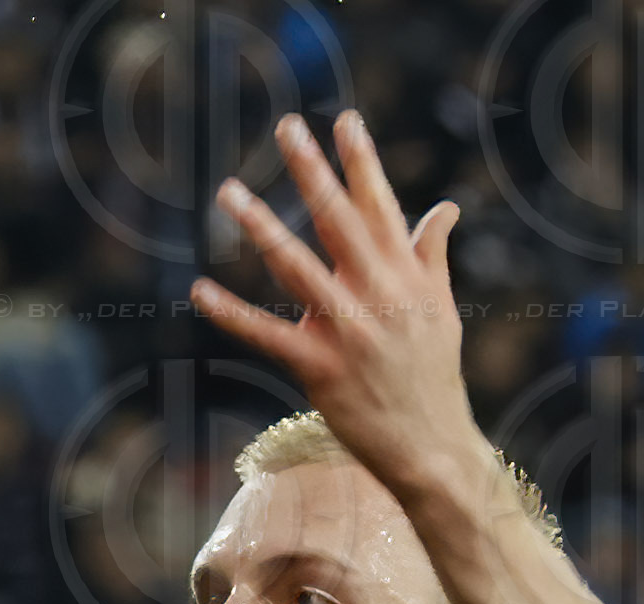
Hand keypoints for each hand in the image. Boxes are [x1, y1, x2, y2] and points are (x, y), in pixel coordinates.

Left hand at [190, 112, 484, 500]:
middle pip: (338, 220)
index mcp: (405, 274)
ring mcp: (347, 329)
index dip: (362, 160)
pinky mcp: (318, 368)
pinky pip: (265, 335)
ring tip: (230, 190)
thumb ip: (431, 255)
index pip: (381, 205)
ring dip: (261, 225)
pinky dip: (231, 313)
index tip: (344, 119)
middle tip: (287, 127)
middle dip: (312, 170)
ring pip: (296, 266)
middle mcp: (377, 293)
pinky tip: (200, 288)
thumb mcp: (439, 308)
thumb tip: (444, 208)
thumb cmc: (432, 375)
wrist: (431, 444)